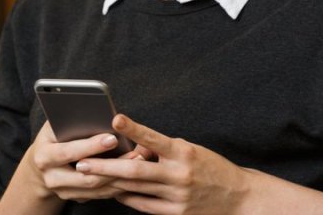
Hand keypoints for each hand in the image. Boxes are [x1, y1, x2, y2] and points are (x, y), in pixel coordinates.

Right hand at [23, 120, 146, 202]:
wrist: (41, 166)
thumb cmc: (51, 138)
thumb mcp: (53, 127)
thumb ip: (68, 122)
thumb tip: (94, 111)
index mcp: (44, 156)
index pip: (69, 152)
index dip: (91, 146)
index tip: (112, 138)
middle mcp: (52, 178)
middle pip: (86, 176)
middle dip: (113, 165)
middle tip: (135, 154)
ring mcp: (64, 192)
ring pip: (97, 188)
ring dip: (120, 176)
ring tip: (139, 162)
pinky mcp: (76, 198)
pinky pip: (101, 195)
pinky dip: (117, 185)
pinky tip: (132, 174)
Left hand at [75, 114, 250, 213]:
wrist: (240, 198)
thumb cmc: (210, 167)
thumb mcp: (189, 149)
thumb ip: (161, 148)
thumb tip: (133, 145)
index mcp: (183, 153)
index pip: (153, 138)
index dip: (134, 128)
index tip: (115, 118)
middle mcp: (179, 175)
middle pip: (135, 170)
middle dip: (106, 167)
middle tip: (82, 162)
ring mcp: (177, 196)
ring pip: (135, 189)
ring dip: (110, 182)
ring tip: (89, 176)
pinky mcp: (177, 213)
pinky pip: (144, 206)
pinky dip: (127, 197)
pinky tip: (113, 191)